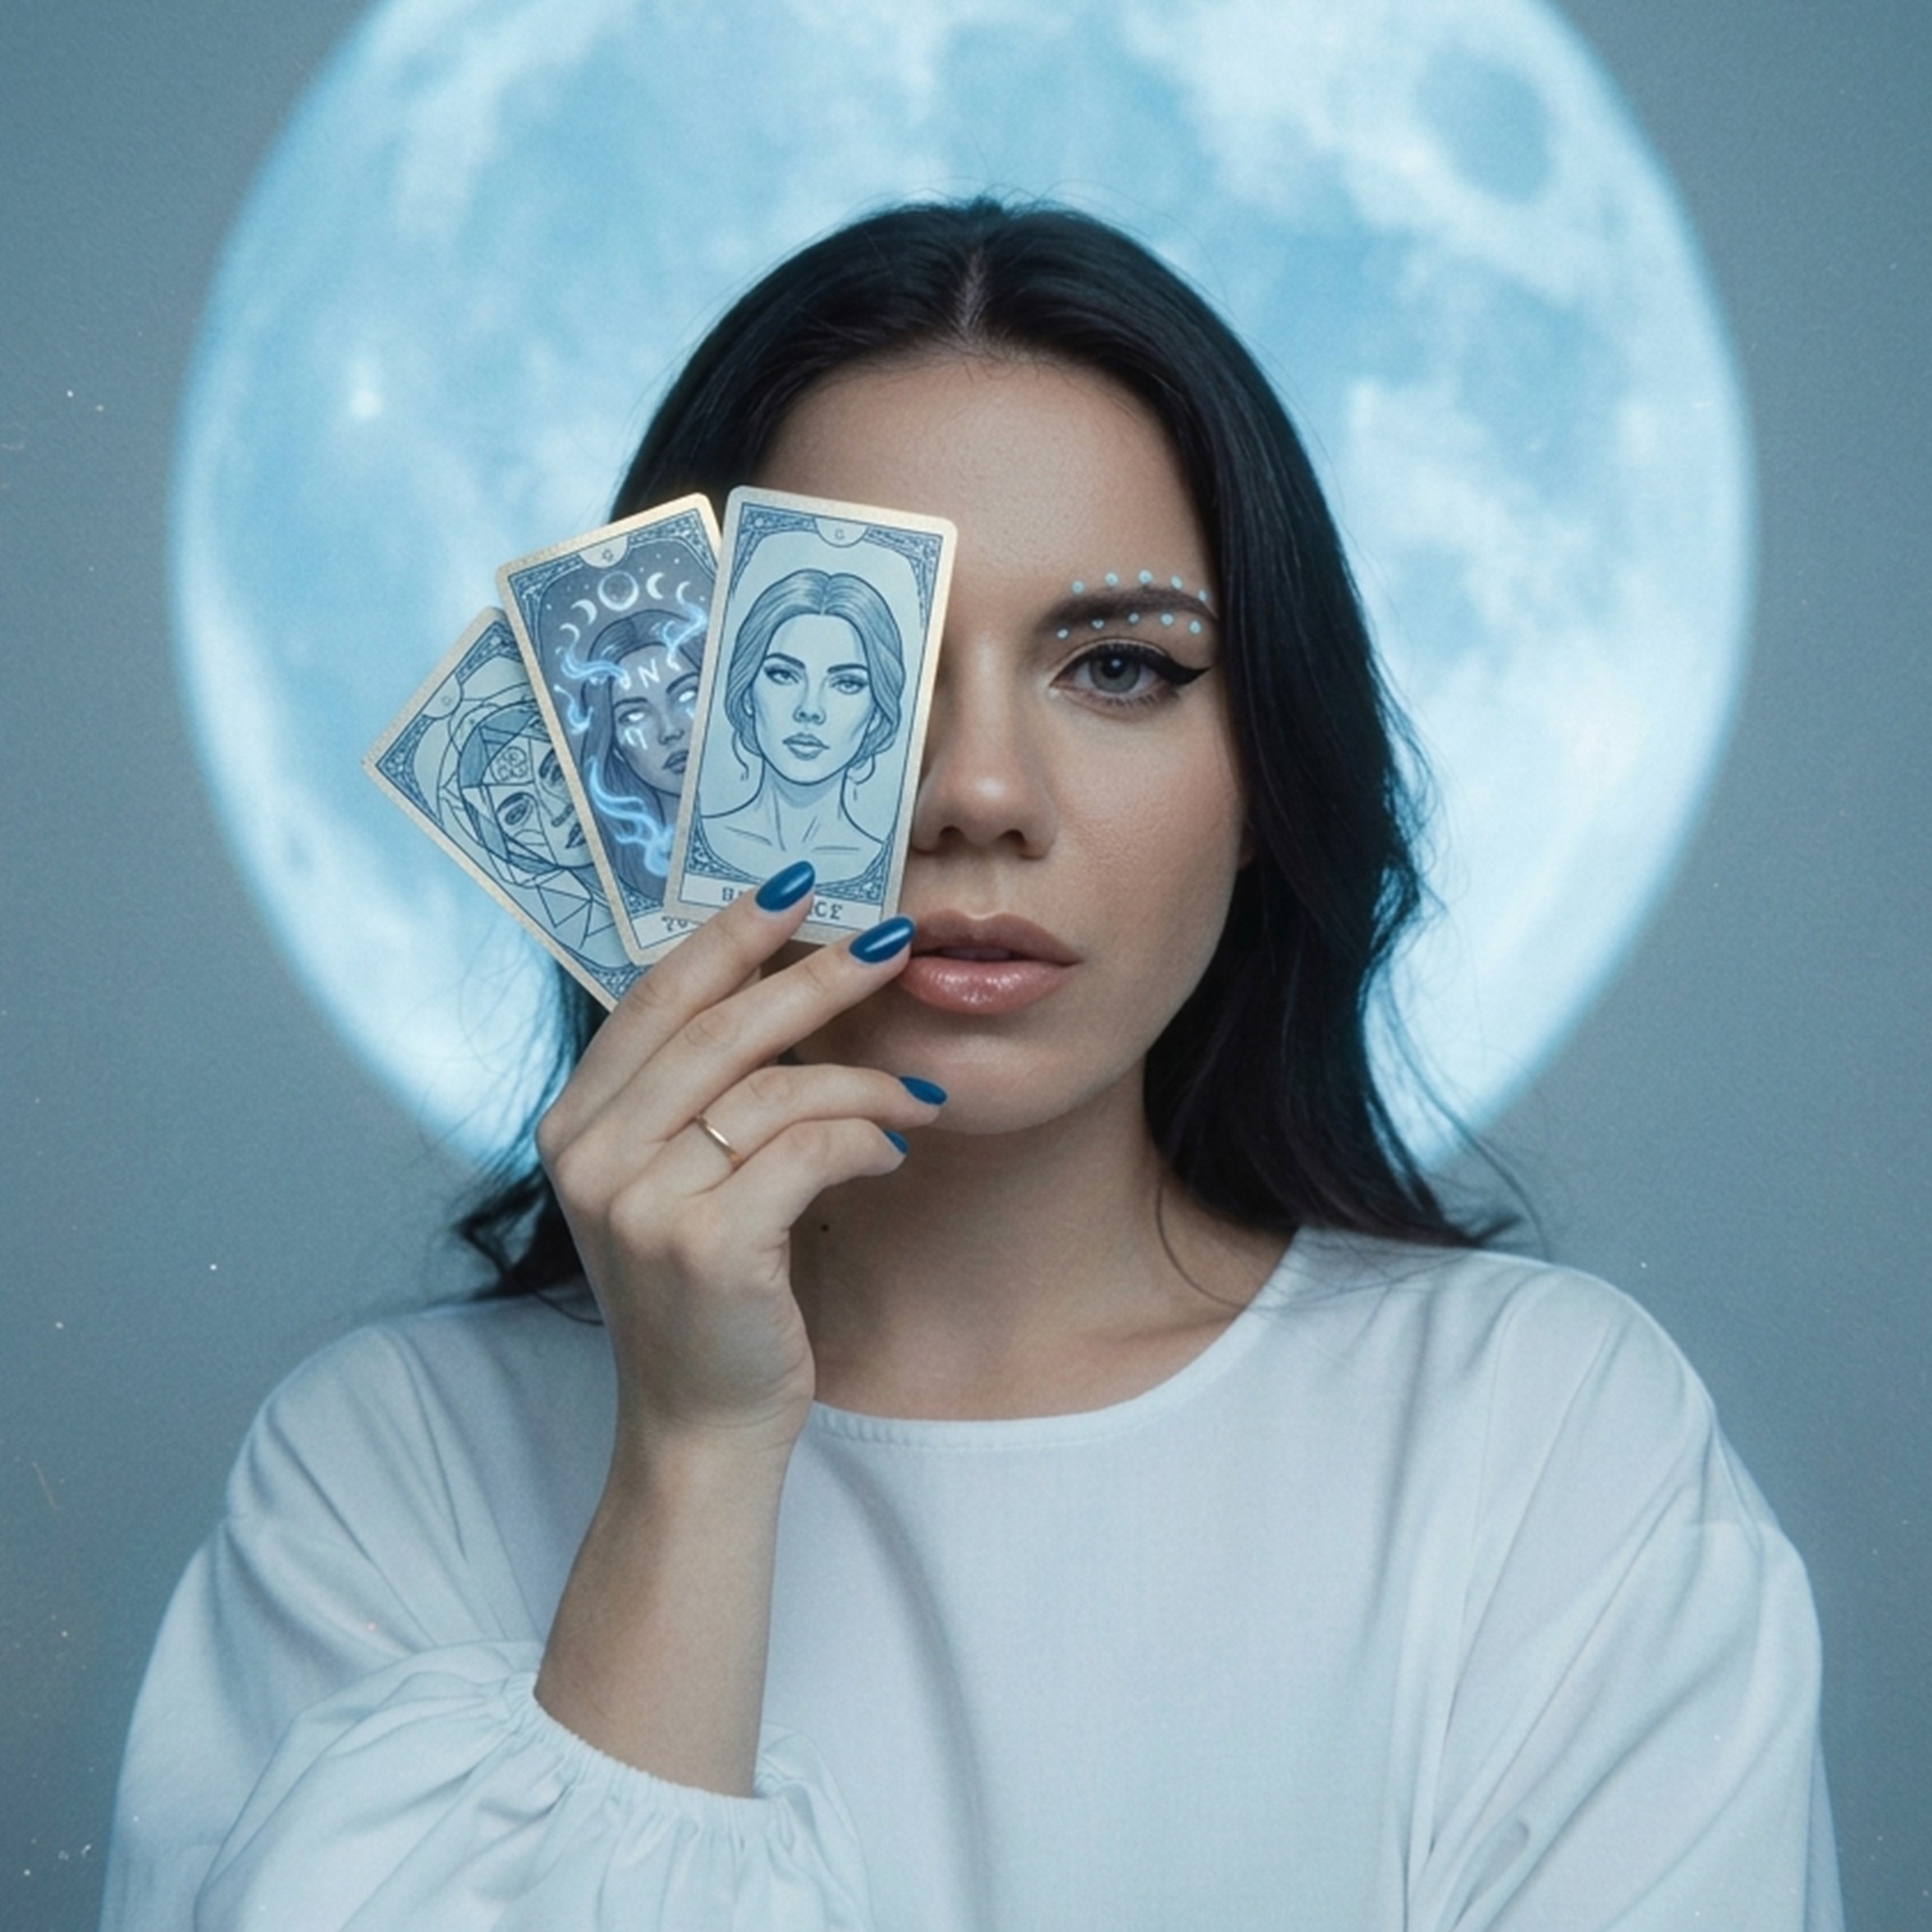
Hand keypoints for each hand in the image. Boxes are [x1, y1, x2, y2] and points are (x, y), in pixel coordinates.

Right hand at [535, 866, 940, 1465]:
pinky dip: (866, 1138)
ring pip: (777, 1088)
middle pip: (721, 1028)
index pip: (654, 999)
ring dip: (866, 1080)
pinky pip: (809, 1150)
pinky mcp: (706, 1245)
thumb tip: (782, 981)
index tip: (795, 888)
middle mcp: (590, 1154)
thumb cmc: (702, 1296)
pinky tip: (893, 1151)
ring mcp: (640, 1201)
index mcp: (575, 1124)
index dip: (727, 936)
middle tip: (889, 943)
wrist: (696, 1427)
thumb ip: (692, 1093)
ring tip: (918, 1094)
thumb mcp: (670, 1181)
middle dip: (817, 977)